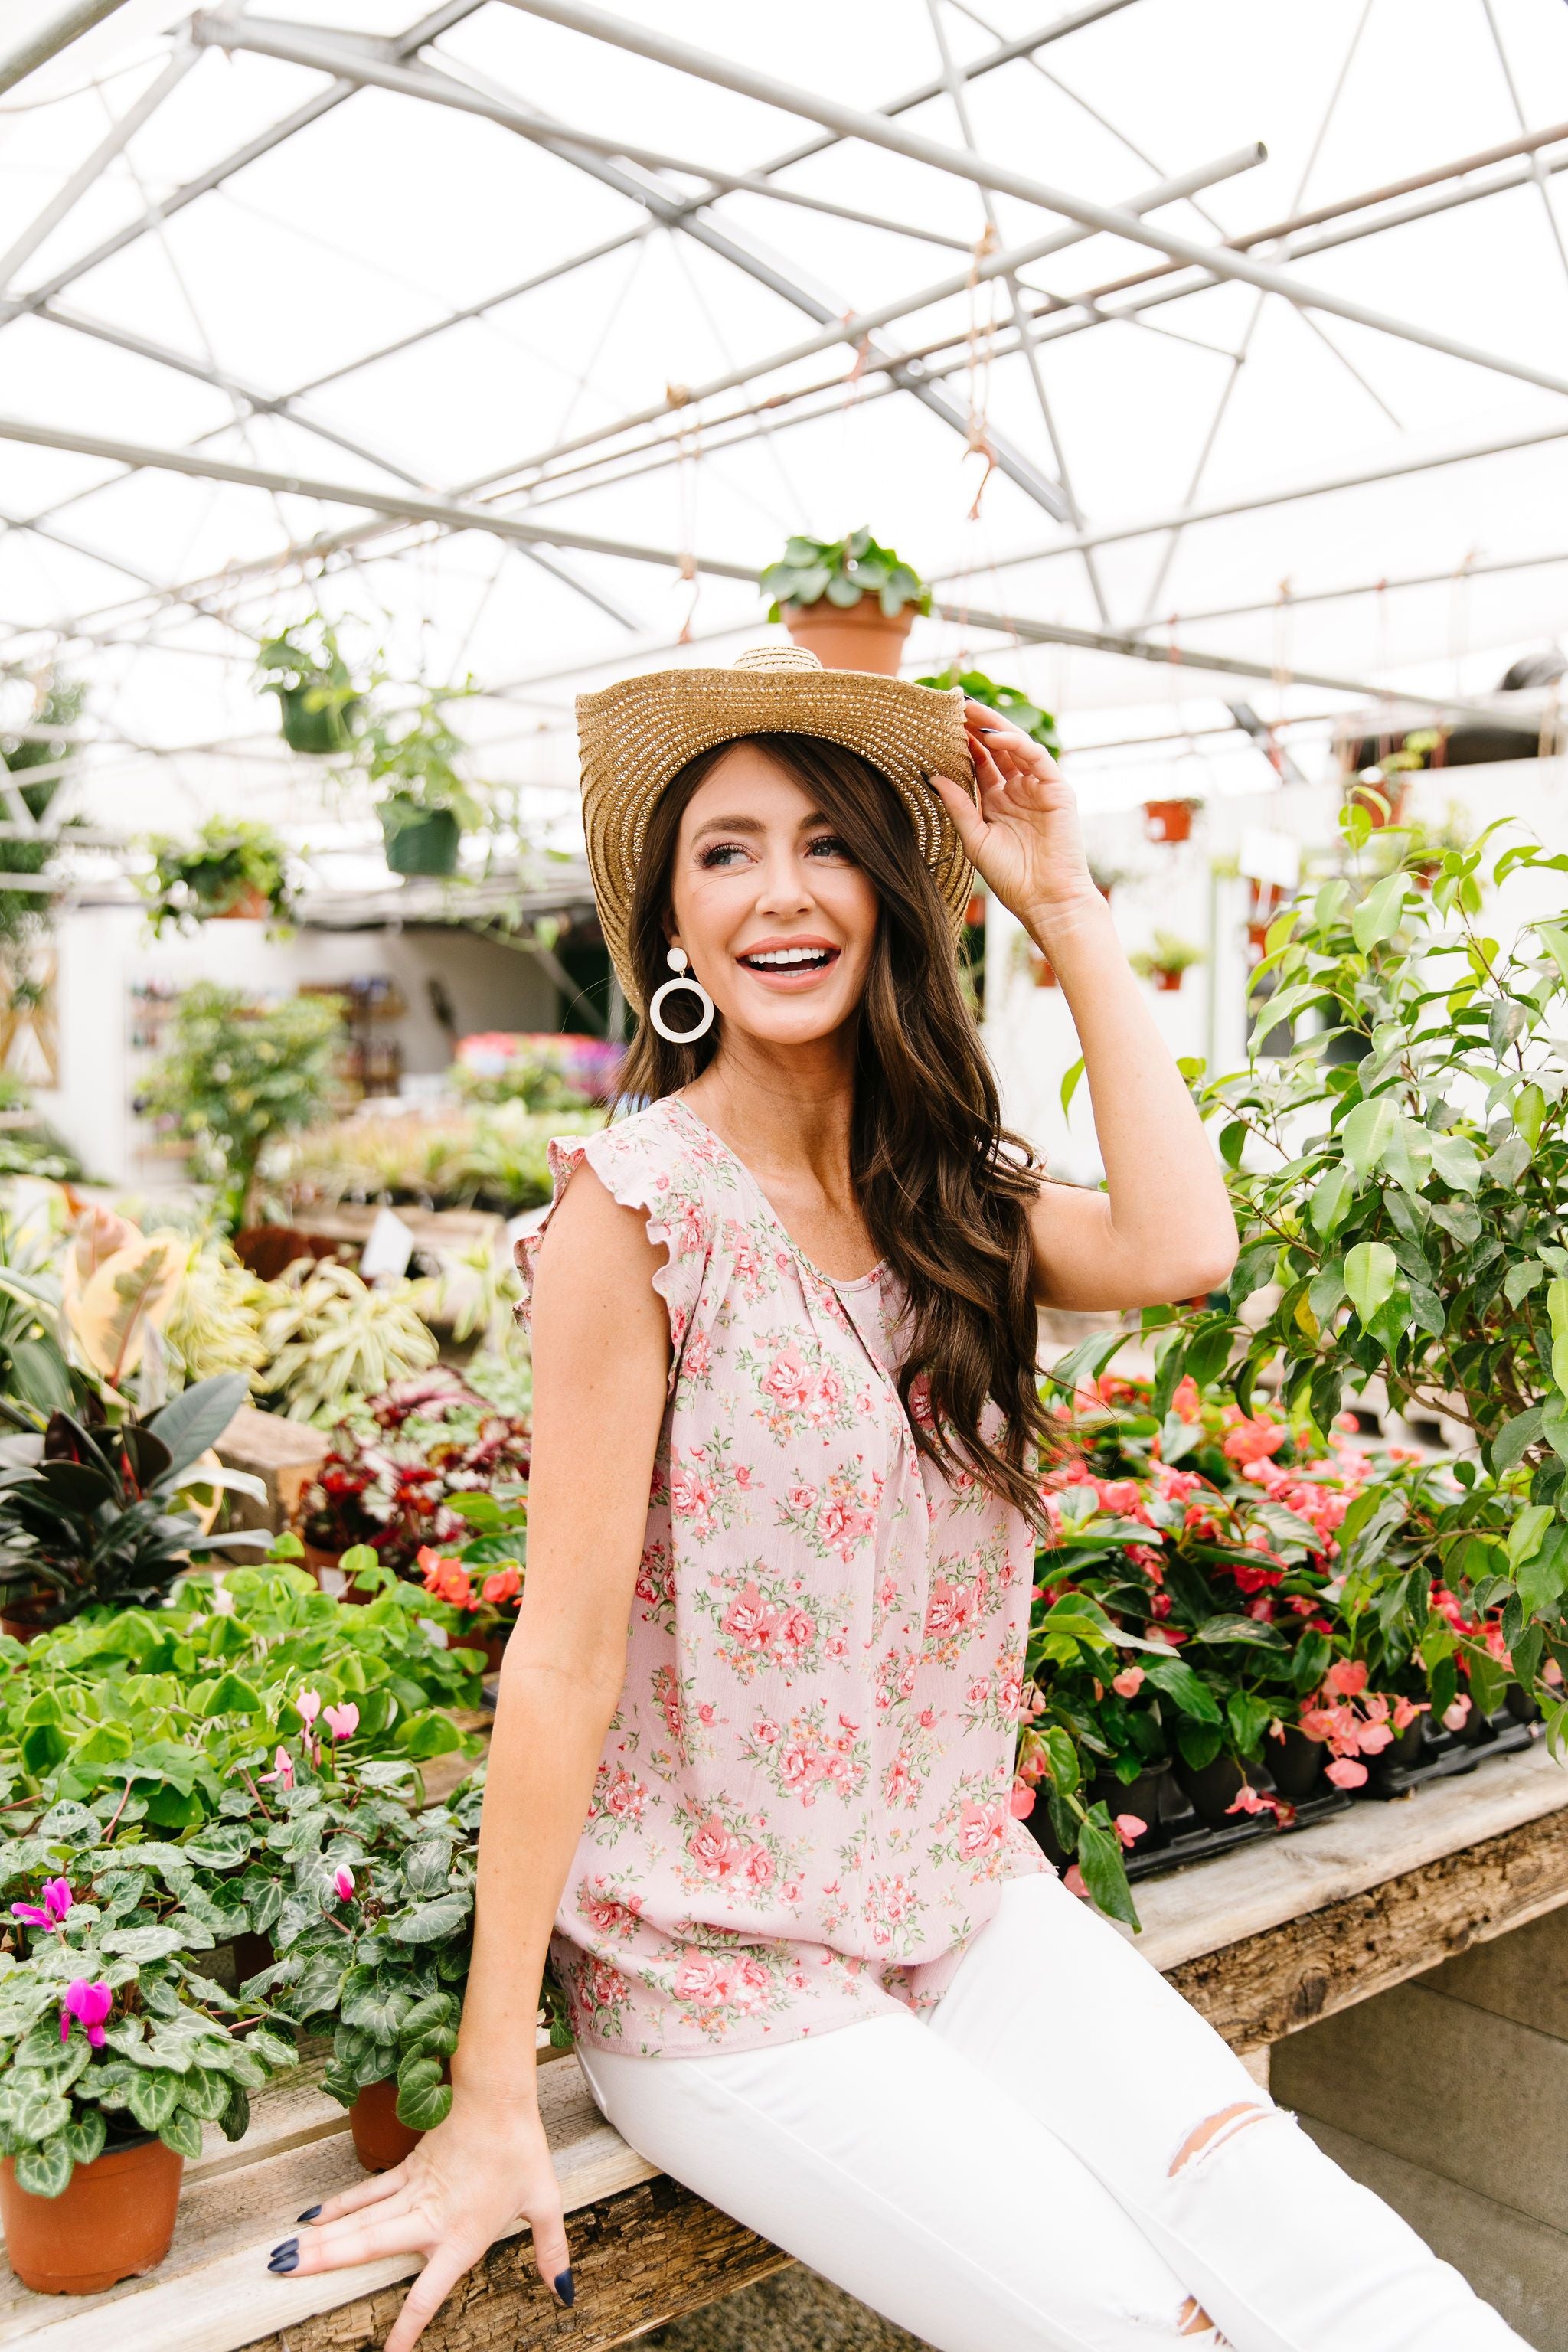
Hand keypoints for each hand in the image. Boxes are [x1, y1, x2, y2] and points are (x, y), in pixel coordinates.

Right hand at [277, 2089, 571, 2351]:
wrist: (499, 2097)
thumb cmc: (522, 2151)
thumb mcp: (545, 2203)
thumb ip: (551, 2252)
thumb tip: (564, 2292)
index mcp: (460, 2237)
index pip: (427, 2294)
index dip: (407, 2328)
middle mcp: (428, 2219)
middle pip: (368, 2246)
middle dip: (324, 2263)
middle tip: (282, 2276)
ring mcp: (413, 2192)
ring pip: (358, 2221)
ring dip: (320, 2239)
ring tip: (282, 2256)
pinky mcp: (407, 2169)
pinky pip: (367, 2193)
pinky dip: (338, 2207)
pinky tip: (312, 2219)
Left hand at [931, 701, 1100, 941]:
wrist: (1046, 901)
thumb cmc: (1012, 878)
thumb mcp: (975, 838)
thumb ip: (958, 805)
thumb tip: (932, 775)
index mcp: (997, 801)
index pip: (978, 763)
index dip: (959, 744)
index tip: (936, 725)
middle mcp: (1017, 790)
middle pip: (996, 749)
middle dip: (975, 727)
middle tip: (952, 706)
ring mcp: (1038, 788)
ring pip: (1016, 746)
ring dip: (993, 726)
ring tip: (969, 710)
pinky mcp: (1057, 790)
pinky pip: (1036, 758)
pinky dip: (1016, 744)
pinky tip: (994, 737)